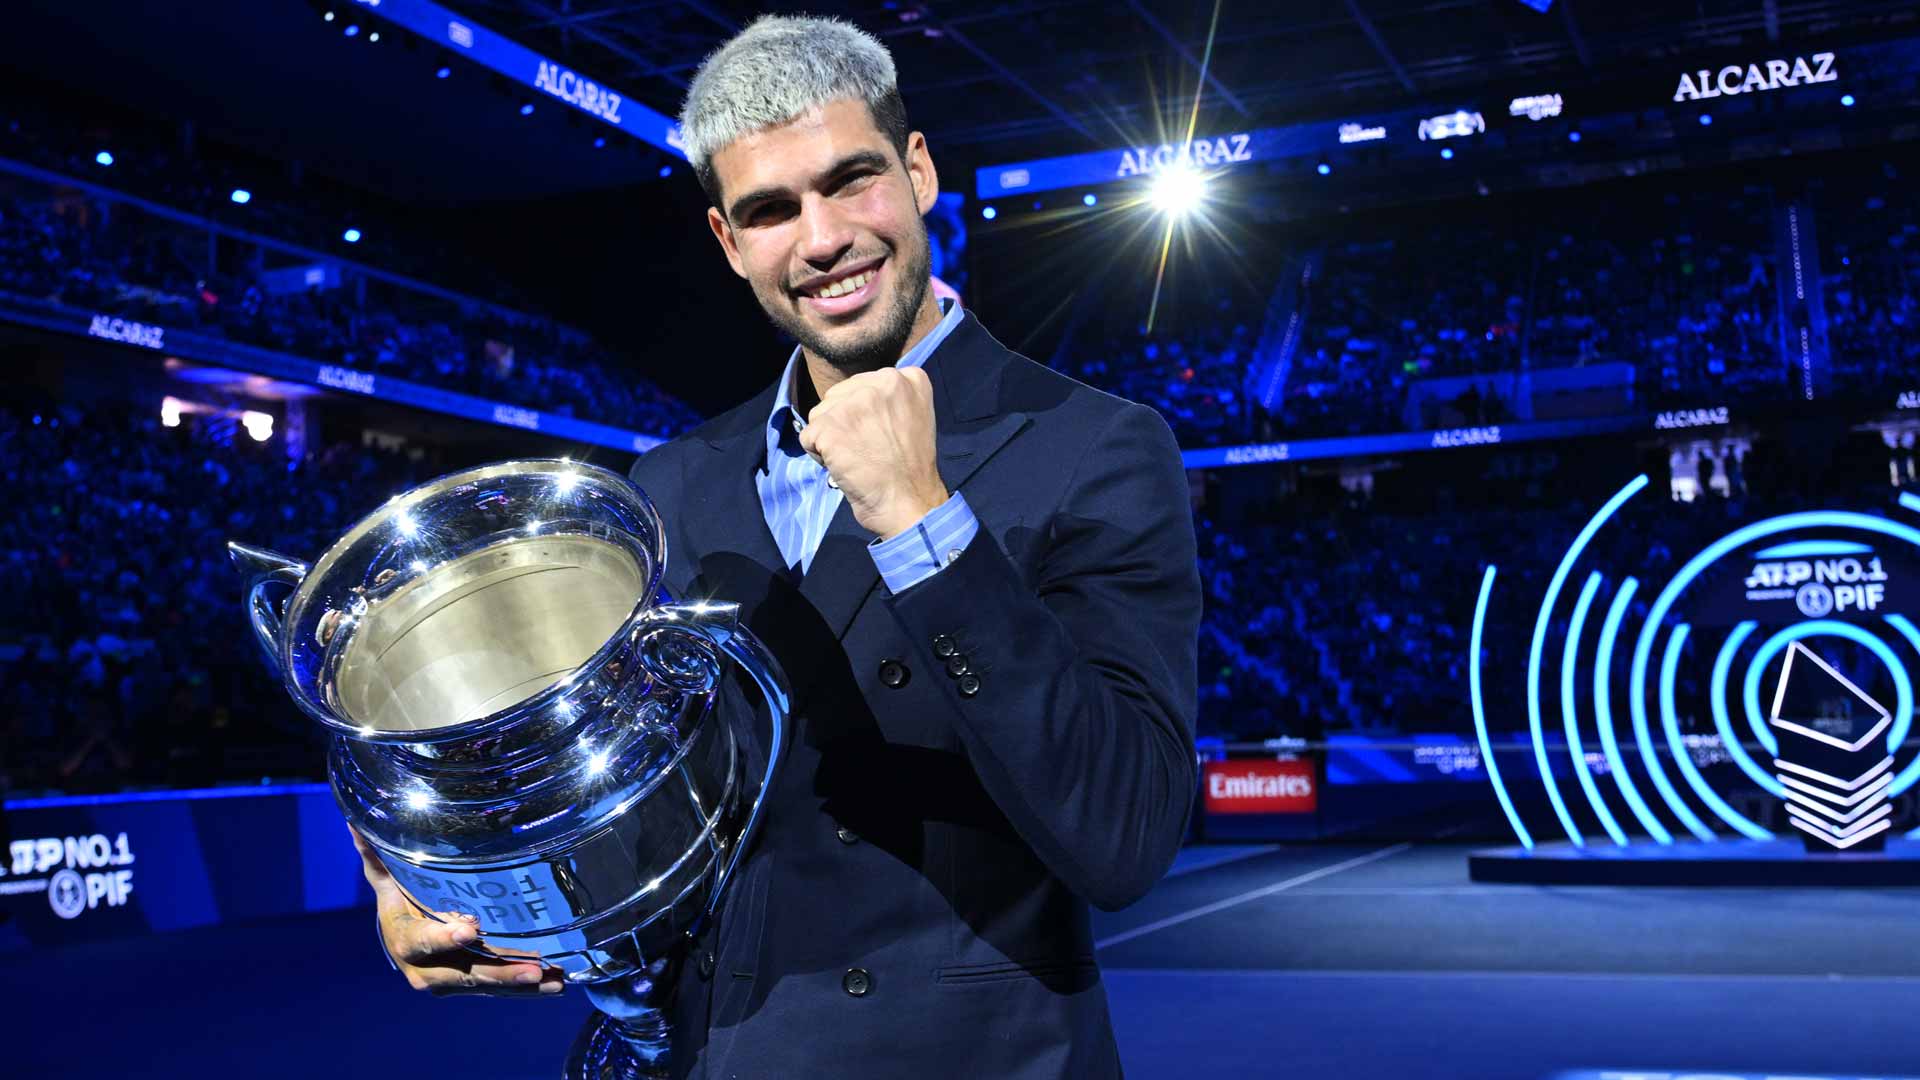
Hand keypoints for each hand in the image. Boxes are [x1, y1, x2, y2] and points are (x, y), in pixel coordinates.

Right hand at [350, 825, 565, 997]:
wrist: (403, 936)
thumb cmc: (399, 899)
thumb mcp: (387, 878)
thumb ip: (376, 853)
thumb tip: (356, 818)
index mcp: (405, 941)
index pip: (422, 942)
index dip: (443, 938)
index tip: (469, 929)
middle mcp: (428, 969)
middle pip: (464, 975)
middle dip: (499, 974)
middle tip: (531, 970)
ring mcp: (454, 980)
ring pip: (489, 985)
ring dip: (522, 985)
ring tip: (553, 980)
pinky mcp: (475, 983)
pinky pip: (502, 988)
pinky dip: (528, 988)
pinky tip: (557, 982)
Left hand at [797, 366, 948, 540]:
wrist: (909, 503)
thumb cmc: (911, 469)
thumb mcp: (914, 417)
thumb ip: (889, 400)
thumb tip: (853, 399)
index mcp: (907, 378)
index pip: (863, 385)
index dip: (864, 414)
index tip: (882, 436)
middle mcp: (883, 381)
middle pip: (839, 396)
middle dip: (844, 423)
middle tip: (868, 450)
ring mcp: (855, 402)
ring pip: (821, 414)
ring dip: (830, 438)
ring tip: (856, 459)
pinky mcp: (830, 425)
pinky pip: (808, 437)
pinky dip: (819, 456)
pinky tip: (843, 467)